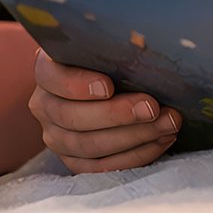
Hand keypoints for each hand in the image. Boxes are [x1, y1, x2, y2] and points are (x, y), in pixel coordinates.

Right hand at [29, 49, 181, 173]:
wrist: (107, 82)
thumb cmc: (111, 57)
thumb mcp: (108, 45)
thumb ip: (116, 46)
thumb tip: (143, 47)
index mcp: (47, 70)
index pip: (52, 77)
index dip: (77, 84)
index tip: (109, 86)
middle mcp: (44, 105)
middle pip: (72, 117)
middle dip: (117, 115)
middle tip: (152, 108)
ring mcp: (56, 137)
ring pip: (88, 146)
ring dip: (134, 137)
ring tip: (168, 124)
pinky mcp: (74, 161)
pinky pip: (100, 167)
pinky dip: (134, 156)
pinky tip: (160, 141)